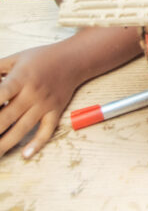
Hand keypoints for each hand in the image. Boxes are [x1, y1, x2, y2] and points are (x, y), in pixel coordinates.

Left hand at [0, 44, 78, 158]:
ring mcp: (45, 103)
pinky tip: (25, 155)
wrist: (75, 59)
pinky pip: (47, 130)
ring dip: (5, 144)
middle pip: (8, 116)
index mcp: (21, 77)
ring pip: (23, 128)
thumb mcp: (16, 58)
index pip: (0, 94)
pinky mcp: (56, 110)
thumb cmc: (42, 58)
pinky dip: (37, 143)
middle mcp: (33, 92)